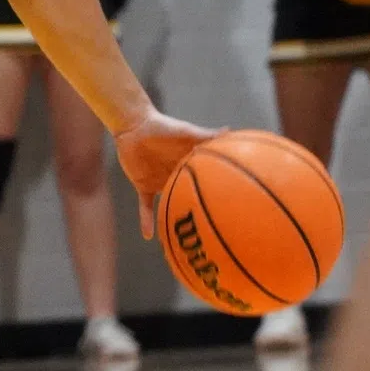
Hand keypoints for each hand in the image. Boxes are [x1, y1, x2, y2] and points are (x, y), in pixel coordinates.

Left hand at [113, 110, 219, 236]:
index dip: (218, 195)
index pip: (207, 183)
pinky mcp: (143, 186)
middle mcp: (178, 177)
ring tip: (185, 244)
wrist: (134, 126)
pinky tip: (148, 237)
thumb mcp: (186, 132)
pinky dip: (146, 220)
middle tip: (214, 234)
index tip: (234, 210)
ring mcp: (161, 183)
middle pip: (190, 198)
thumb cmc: (162, 126)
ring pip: (170, 206)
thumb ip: (206, 135)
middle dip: (200, 214)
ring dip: (176, 222)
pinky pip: (145, 207)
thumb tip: (230, 131)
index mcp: (190, 167)